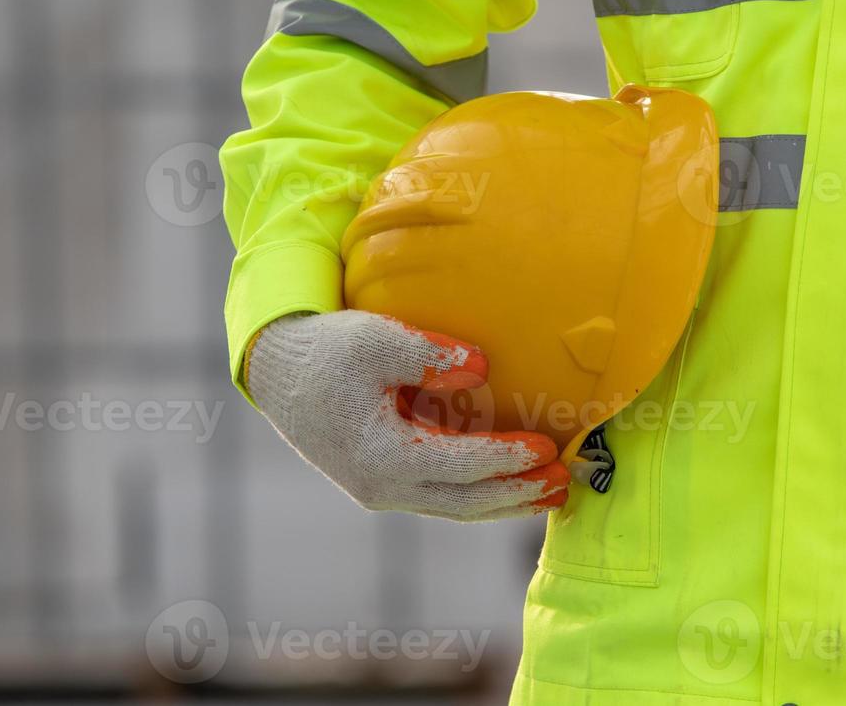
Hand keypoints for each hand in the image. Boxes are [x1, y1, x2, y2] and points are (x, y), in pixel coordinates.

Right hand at [244, 310, 568, 520]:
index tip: (546, 445)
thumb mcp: (374, 339)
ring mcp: (383, 491)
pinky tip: (513, 483)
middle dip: (518, 494)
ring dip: (506, 502)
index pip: (458, 466)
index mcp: (380, 455)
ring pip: (456, 507)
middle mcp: (383, 487)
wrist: (280, 373)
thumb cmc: (328, 351)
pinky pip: (444, 496)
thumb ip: (429, 354)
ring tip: (554, 491)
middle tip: (565, 479)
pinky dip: (482, 493)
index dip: (505, 458)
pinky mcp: (387, 483)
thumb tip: (484, 367)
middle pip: (465, 502)